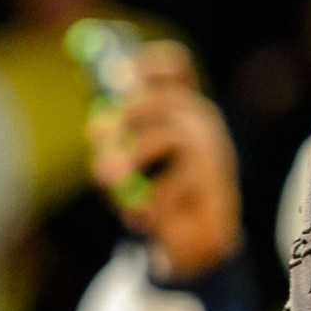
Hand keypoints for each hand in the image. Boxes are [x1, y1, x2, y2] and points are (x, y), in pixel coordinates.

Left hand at [87, 43, 242, 280]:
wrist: (194, 245)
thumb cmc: (156, 196)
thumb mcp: (128, 164)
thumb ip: (115, 142)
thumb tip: (96, 128)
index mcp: (182, 110)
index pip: (178, 69)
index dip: (149, 64)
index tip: (115, 76)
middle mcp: (203, 123)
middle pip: (169, 97)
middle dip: (128, 112)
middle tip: (93, 133)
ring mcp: (214, 152)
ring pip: (170, 136)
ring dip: (131, 155)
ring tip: (104, 176)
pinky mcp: (216, 185)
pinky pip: (171, 185)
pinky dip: (148, 203)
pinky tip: (142, 217)